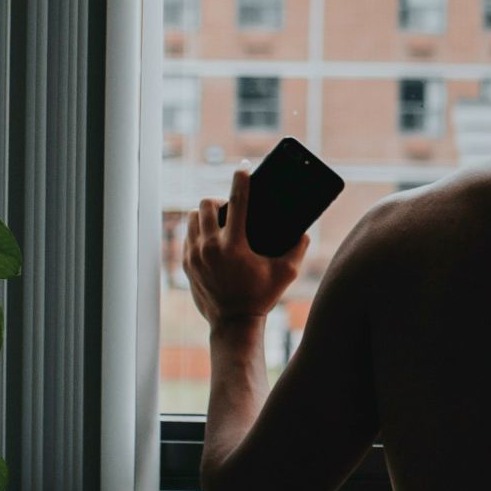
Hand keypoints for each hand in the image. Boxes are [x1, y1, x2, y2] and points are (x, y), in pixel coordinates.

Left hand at [184, 167, 311, 327]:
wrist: (233, 323)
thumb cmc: (262, 297)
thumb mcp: (286, 274)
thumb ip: (297, 249)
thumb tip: (303, 231)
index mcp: (234, 246)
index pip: (237, 202)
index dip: (241, 180)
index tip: (244, 167)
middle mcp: (210, 247)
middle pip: (206, 203)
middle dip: (219, 199)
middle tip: (230, 206)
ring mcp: (194, 255)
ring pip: (193, 216)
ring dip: (206, 213)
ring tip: (219, 221)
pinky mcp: (186, 263)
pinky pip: (188, 234)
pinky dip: (198, 230)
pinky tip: (211, 236)